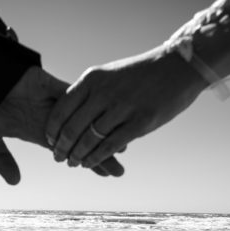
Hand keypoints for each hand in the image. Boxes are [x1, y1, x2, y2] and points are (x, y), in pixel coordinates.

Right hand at [0, 66, 124, 183]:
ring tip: (122, 146)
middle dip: (101, 153)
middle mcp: (50, 118)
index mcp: (39, 131)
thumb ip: (1, 158)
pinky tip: (103, 115)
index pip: (71, 151)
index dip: (89, 161)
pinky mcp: (47, 84)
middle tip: (120, 171)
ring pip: (82, 118)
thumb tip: (15, 183)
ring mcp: (51, 102)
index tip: (107, 174)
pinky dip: (86, 105)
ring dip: (99, 131)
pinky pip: (70, 96)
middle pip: (82, 138)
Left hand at [45, 45, 207, 168]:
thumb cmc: (142, 73)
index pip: (62, 108)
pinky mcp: (140, 123)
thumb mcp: (110, 74)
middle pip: (72, 127)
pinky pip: (109, 146)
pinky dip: (96, 158)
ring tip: (73, 162)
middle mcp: (104, 93)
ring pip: (89, 139)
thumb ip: (91, 92)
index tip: (50, 140)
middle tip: (58, 157)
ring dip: (77, 155)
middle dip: (62, 147)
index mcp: (93, 79)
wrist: (179, 67)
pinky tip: (90, 163)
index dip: (53, 128)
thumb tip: (71, 114)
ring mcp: (122, 108)